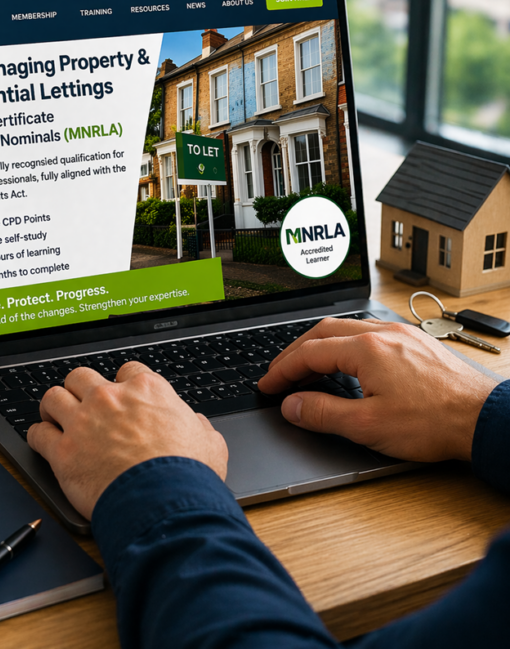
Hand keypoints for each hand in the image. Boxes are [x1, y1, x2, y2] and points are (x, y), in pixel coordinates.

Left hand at [27, 361, 227, 519]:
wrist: (163, 503)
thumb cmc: (188, 474)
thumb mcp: (210, 442)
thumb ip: (199, 426)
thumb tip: (196, 424)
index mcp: (146, 390)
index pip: (127, 370)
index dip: (122, 383)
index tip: (120, 395)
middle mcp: (110, 398)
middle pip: (81, 376)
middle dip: (80, 388)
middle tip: (81, 403)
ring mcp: (83, 422)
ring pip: (53, 397)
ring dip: (53, 406)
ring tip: (55, 416)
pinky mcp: (63, 451)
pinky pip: (38, 434)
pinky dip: (38, 436)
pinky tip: (43, 441)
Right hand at [258, 318, 496, 462]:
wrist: (486, 419)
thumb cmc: (435, 422)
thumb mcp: (368, 426)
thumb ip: (323, 413)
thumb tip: (292, 405)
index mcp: (366, 349)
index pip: (309, 353)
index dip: (283, 370)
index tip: (268, 384)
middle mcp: (382, 333)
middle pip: (323, 332)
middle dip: (295, 352)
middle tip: (280, 373)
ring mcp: (401, 335)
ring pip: (347, 329)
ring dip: (320, 346)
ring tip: (307, 367)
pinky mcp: (415, 343)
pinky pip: (369, 333)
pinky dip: (345, 345)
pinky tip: (346, 362)